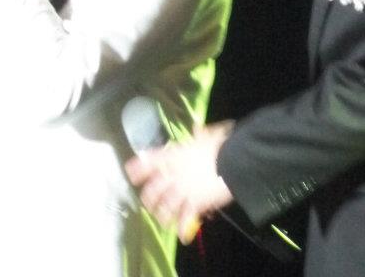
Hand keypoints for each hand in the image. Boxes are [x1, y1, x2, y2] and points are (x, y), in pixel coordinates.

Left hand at [125, 122, 234, 243]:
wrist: (233, 161)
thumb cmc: (220, 145)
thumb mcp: (208, 135)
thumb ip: (200, 134)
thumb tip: (198, 128)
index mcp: (175, 156)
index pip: (150, 161)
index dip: (138, 167)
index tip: (131, 172)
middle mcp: (174, 174)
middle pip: (153, 189)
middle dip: (149, 198)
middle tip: (149, 202)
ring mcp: (183, 190)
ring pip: (165, 207)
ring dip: (162, 215)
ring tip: (163, 220)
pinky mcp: (195, 203)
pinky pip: (185, 219)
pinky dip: (183, 229)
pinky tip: (183, 236)